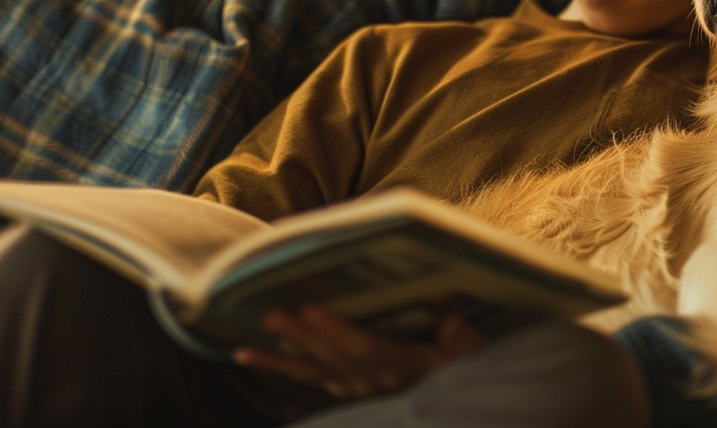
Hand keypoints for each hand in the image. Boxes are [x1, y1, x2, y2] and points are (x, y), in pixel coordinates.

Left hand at [232, 306, 485, 400]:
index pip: (364, 347)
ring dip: (278, 361)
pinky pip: (309, 377)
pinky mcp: (346, 386)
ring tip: (244, 351)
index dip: (337, 331)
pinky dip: (281, 367)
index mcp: (400, 365)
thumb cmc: (461, 366)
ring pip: (312, 372)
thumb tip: (451, 321)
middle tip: (268, 314)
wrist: (450, 406)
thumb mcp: (472, 354)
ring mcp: (355, 386)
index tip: (311, 310)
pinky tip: (252, 355)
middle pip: (330, 357)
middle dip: (299, 336)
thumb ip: (463, 342)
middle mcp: (371, 379)